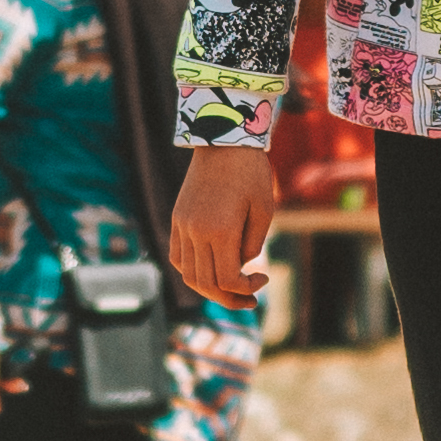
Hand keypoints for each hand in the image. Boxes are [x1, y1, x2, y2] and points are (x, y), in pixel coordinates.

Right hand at [174, 144, 276, 301]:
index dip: (245, 289)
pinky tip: (210, 270)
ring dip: (208, 289)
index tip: (262, 280)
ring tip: (230, 290)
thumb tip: (241, 267)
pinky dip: (191, 271)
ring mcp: (182, 226)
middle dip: (229, 298)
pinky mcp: (177, 219)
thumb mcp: (263, 210)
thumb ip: (252, 245)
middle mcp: (196, 232)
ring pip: (187, 274)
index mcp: (220, 230)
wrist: (222, 139)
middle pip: (206, 283)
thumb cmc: (251, 173)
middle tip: (250, 300)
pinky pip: (178, 256)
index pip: (227, 279)